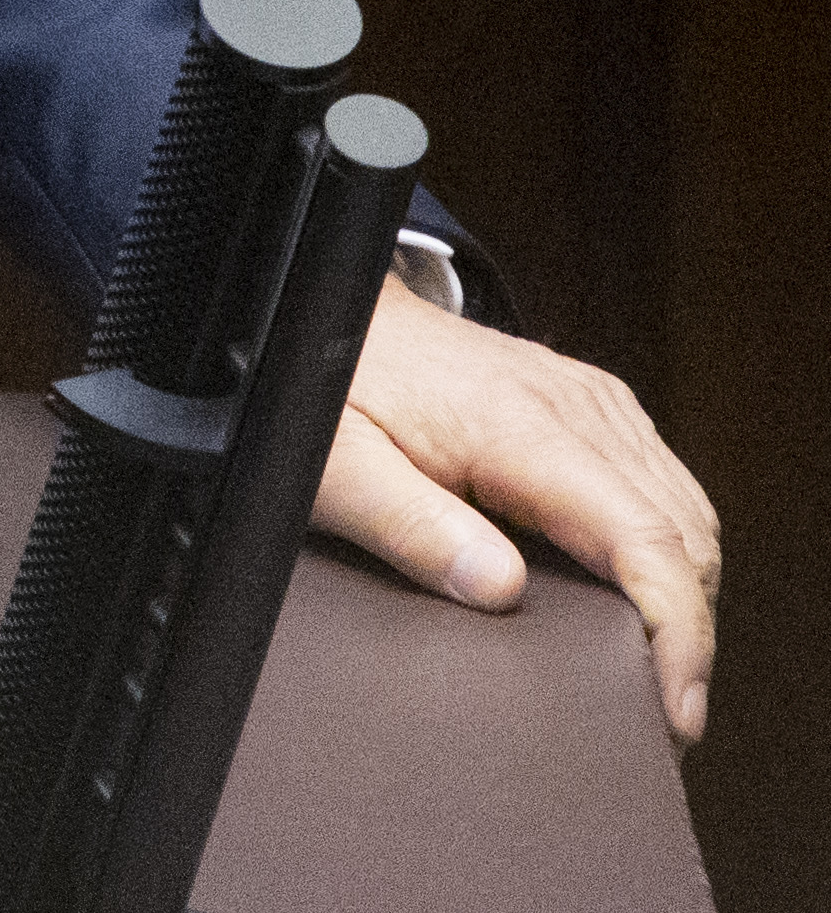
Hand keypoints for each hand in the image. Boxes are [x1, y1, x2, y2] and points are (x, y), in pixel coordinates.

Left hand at [314, 272, 717, 739]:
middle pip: (684, 535)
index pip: (645, 539)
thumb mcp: (334, 463)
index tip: (678, 703)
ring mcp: (588, 401)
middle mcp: (575, 407)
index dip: (680, 632)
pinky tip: (636, 591)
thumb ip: (410, 526)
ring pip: (683, 511)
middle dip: (688, 631)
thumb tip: (497, 589)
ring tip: (655, 667)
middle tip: (660, 709)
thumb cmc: (327, 380)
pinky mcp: (587, 404)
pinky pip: (658, 484)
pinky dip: (666, 547)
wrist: (329, 306)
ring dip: (683, 591)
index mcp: (522, 426)